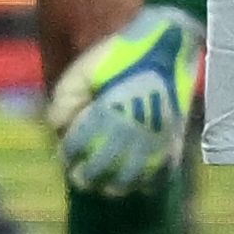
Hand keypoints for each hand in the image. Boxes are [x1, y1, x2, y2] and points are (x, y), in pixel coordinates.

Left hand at [47, 4, 199, 197]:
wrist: (165, 44)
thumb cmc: (117, 55)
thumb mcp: (82, 69)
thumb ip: (65, 98)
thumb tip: (59, 128)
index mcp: (107, 110)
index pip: (81, 144)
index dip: (70, 154)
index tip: (66, 156)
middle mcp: (132, 128)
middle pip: (105, 166)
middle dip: (89, 176)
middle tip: (81, 179)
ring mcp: (156, 136)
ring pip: (135, 175)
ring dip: (118, 186)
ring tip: (108, 188)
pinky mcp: (175, 136)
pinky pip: (164, 169)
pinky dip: (151, 180)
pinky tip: (141, 184)